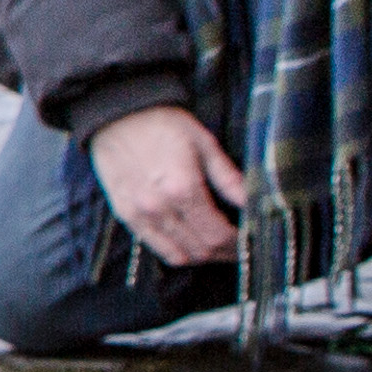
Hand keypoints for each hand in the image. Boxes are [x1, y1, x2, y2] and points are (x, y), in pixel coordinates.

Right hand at [90, 104, 246, 267]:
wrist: (116, 114)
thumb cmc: (164, 124)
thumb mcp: (205, 144)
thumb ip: (229, 179)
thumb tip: (255, 203)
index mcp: (184, 189)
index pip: (218, 235)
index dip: (239, 244)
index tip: (250, 240)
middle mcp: (160, 208)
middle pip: (201, 250)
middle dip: (225, 253)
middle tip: (238, 247)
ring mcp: (139, 215)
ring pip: (179, 255)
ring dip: (202, 257)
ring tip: (216, 247)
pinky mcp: (125, 215)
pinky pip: (155, 248)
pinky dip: (177, 252)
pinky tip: (190, 243)